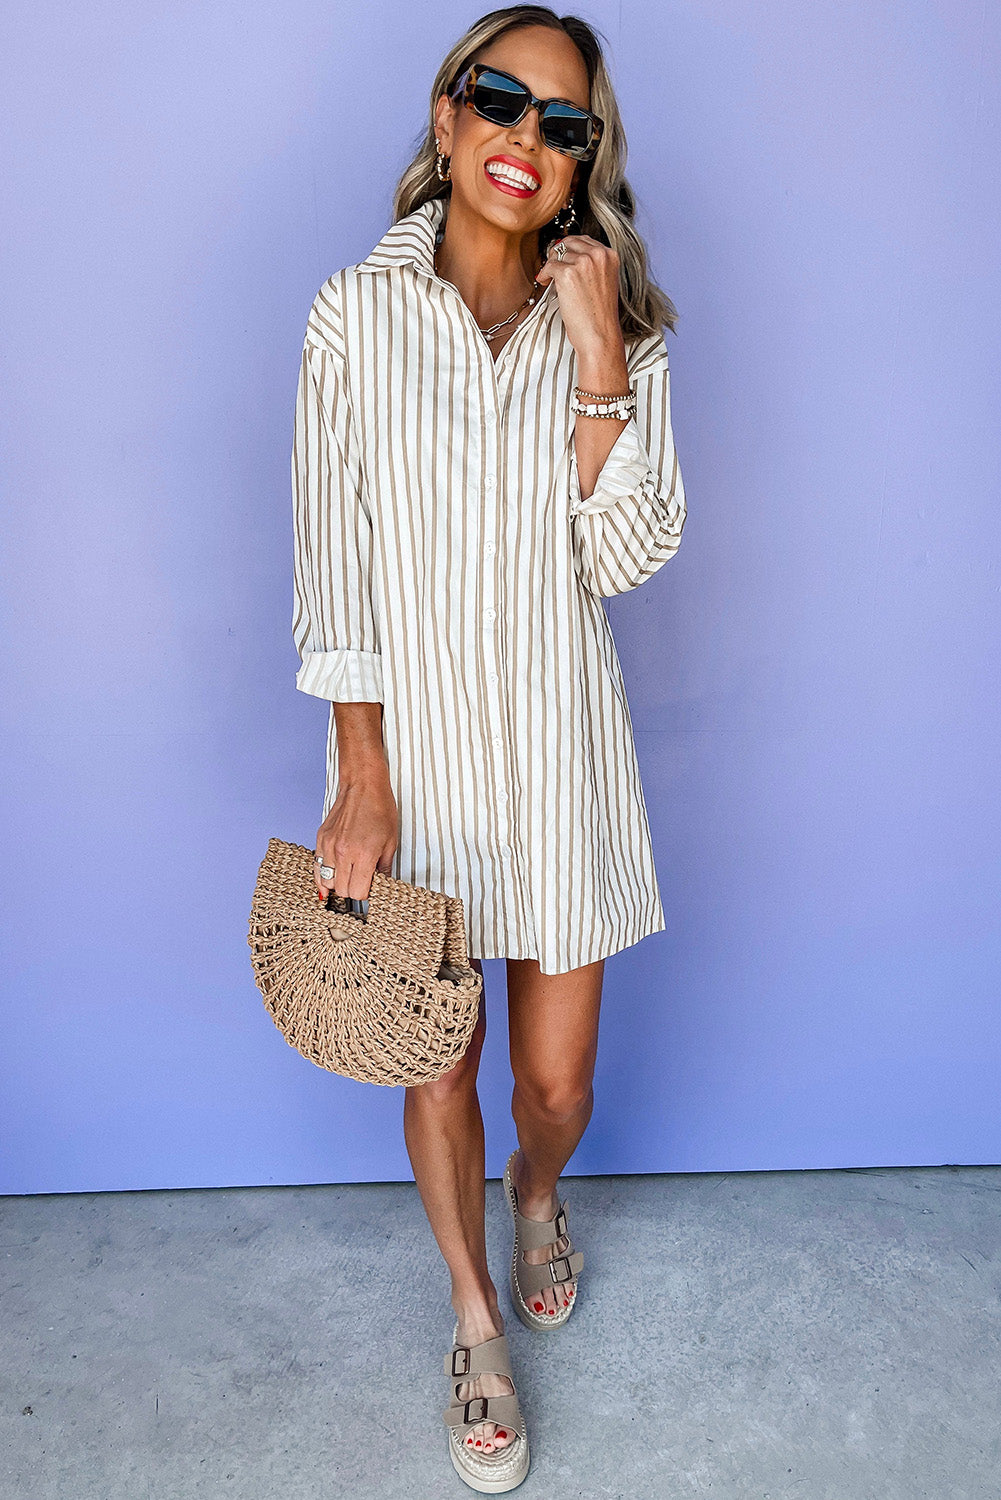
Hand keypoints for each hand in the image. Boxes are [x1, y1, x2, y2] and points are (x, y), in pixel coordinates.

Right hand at [314, 771, 398, 903]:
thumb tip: (380, 883)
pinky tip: (327, 882)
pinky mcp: (321, 839)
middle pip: (342, 890)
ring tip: (346, 880)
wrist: (363, 785)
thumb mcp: (391, 841)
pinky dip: (322, 876)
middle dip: (352, 891)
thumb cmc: (380, 809)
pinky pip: (317, 866)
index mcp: (364, 854)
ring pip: (327, 881)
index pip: (358, 892)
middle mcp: (343, 852)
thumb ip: (384, 867)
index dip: (365, 894)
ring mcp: (329, 845)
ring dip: (337, 884)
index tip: (370, 887)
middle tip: (360, 883)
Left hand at [535, 234, 625, 361]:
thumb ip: (594, 266)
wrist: (600, 335)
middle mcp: (598, 255)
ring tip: (550, 277)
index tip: (564, 256)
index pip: (585, 240)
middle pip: (570, 242)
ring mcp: (583, 263)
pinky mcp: (568, 274)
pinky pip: (549, 266)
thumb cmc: (601, 316)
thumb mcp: (605, 282)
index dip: (571, 248)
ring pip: (558, 254)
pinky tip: (545, 281)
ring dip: (551, 265)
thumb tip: (572, 256)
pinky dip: (544, 274)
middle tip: (553, 265)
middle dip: (559, 252)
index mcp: (610, 255)